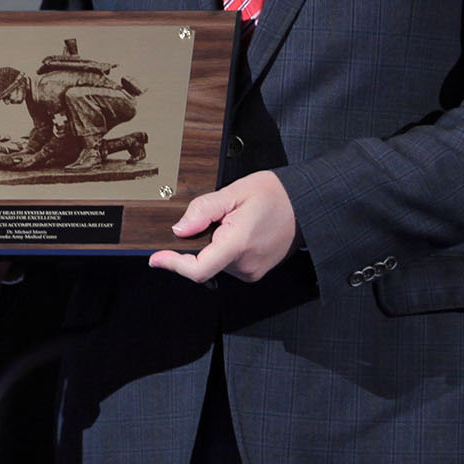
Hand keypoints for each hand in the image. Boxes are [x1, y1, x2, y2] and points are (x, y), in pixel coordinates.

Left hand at [147, 170, 295, 283]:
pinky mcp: (255, 271)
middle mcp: (246, 265)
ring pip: (216, 262)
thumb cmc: (277, 195)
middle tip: (218, 217)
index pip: (198, 269)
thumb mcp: (235, 192)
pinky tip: (240, 231)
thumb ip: (203, 210)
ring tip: (234, 221)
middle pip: (204, 263)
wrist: (306, 205)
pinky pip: (229, 263)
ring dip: (214, 244)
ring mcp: (252, 271)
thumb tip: (180, 228)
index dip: (173, 265)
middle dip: (200, 242)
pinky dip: (225, 248)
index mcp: (238, 244)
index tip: (156, 258)